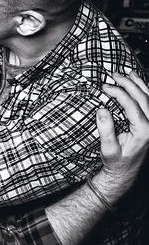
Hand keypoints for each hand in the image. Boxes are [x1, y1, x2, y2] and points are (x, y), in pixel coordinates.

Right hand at [97, 71, 148, 191]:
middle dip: (128, 83)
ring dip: (138, 83)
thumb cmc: (115, 161)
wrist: (125, 171)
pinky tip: (137, 82)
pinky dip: (144, 90)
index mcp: (144, 131)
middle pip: (143, 97)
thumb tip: (101, 109)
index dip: (118, 92)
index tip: (104, 86)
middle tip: (113, 75)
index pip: (132, 104)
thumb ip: (106, 130)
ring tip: (127, 73)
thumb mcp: (108, 148)